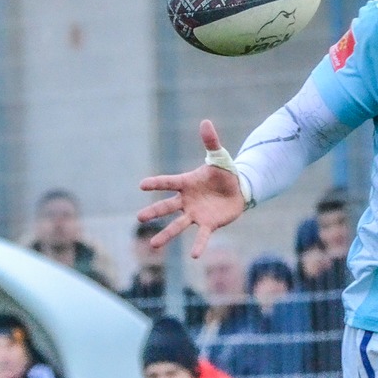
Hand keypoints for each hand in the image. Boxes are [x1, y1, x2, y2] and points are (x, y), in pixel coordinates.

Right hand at [136, 120, 247, 258]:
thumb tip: (205, 122)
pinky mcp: (208, 224)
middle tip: (139, 218)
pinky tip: (194, 255)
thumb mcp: (219, 157)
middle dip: (153, 212)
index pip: (168, 182)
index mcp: (187, 183)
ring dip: (166, 235)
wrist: (238, 190)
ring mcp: (195, 214)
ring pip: (177, 225)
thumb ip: (211, 141)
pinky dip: (199, 245)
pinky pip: (202, 236)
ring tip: (153, 245)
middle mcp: (187, 200)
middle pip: (167, 207)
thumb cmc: (225, 172)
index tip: (142, 185)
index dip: (156, 183)